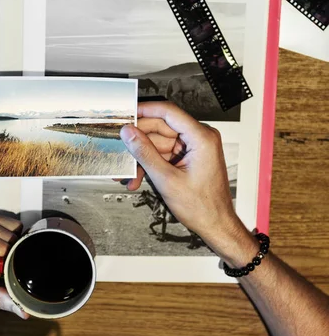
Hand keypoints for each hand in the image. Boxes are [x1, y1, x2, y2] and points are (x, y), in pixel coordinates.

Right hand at [121, 102, 255, 259]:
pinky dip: (151, 164)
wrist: (216, 224)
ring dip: (142, 157)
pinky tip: (137, 176)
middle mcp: (199, 138)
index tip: (127, 113)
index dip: (145, 110)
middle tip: (120, 146)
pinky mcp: (188, 157)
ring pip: (159, 142)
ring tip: (127, 173)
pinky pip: (164, 153)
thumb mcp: (167, 179)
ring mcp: (194, 147)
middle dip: (139, 141)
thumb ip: (145, 153)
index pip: (169, 112)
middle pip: (161, 128)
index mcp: (201, 138)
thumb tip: (129, 133)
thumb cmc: (202, 207)